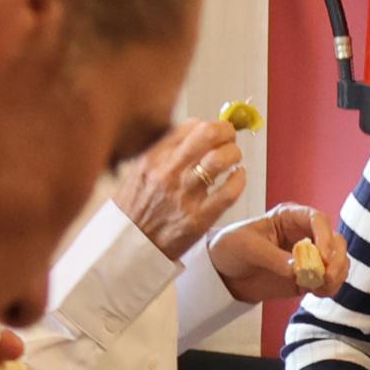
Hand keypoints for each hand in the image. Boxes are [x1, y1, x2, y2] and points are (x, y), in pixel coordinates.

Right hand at [116, 117, 251, 257]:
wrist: (130, 245)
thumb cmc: (136, 208)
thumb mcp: (141, 171)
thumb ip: (165, 150)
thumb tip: (195, 129)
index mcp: (154, 158)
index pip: (190, 127)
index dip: (210, 124)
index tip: (216, 131)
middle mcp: (168, 173)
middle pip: (208, 134)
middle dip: (226, 131)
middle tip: (230, 138)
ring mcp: (184, 196)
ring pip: (221, 159)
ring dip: (234, 154)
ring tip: (234, 158)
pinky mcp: (199, 218)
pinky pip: (228, 192)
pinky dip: (239, 180)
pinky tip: (238, 177)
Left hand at [210, 206, 336, 305]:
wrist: (222, 273)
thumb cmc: (231, 248)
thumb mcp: (249, 248)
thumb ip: (275, 258)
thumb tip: (300, 270)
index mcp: (290, 217)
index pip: (318, 219)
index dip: (325, 236)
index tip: (322, 256)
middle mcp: (305, 233)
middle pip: (335, 241)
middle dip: (336, 258)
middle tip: (326, 275)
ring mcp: (309, 257)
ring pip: (338, 261)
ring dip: (337, 275)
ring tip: (320, 287)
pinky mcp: (308, 277)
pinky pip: (329, 281)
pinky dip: (330, 287)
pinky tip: (319, 292)